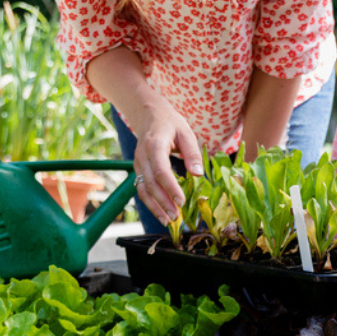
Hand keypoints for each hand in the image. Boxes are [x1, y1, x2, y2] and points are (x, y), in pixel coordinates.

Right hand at [131, 105, 203, 225]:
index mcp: (154, 145)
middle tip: (177, 217)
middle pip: (150, 184)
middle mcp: (142, 156)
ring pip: (143, 189)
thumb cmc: (170, 123)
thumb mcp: (186, 132)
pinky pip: (141, 188)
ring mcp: (138, 163)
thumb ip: (192, 153)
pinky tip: (160, 212)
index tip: (181, 201)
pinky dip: (150, 202)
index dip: (170, 188)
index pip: (160, 171)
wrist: (149, 114)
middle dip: (163, 203)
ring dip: (155, 207)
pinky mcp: (138, 169)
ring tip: (168, 221)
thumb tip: (198, 173)